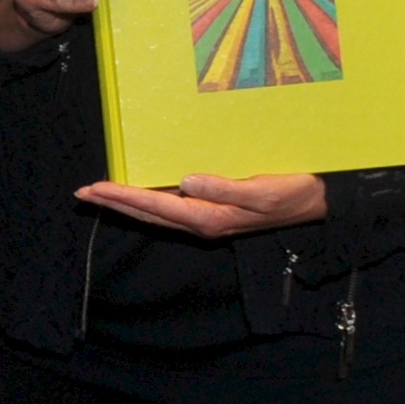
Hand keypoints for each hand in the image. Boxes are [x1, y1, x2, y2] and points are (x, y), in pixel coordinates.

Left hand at [76, 170, 330, 239]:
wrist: (322, 200)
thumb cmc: (295, 192)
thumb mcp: (264, 191)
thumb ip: (224, 188)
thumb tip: (184, 182)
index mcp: (210, 218)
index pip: (156, 207)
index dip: (123, 197)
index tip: (94, 188)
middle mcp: (204, 221)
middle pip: (148, 213)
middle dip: (114, 203)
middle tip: (82, 193)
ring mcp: (208, 218)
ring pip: (157, 212)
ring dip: (128, 202)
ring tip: (99, 192)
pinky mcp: (216, 210)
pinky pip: (173, 207)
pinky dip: (149, 199)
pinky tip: (140, 191)